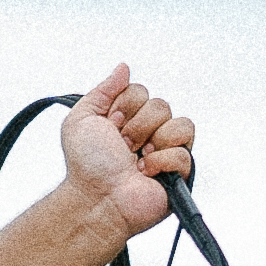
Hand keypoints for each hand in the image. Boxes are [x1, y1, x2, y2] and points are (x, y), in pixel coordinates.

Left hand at [57, 64, 196, 239]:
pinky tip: (144, 173)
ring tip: (135, 160)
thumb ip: (103, 89)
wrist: (94, 198)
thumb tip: (123, 67)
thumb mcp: (82, 118)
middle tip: (121, 147)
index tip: (109, 128)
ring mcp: (166, 151)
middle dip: (136, 127)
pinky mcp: (178, 173)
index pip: (141, 91)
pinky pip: (184, 152)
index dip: (123, 108)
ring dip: (151, 141)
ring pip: (179, 123)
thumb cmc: (86, 166)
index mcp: (129, 118)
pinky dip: (160, 162)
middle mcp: (149, 132)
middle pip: (161, 105)